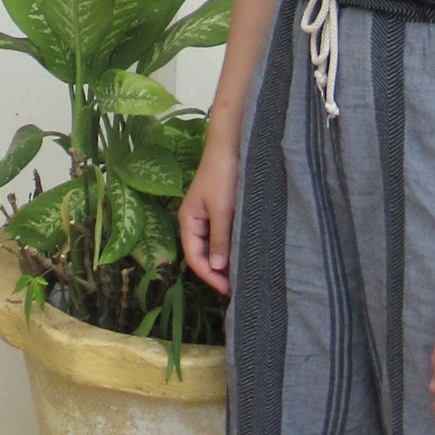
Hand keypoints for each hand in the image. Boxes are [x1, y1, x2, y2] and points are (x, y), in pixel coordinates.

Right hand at [179, 136, 239, 295]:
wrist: (232, 144)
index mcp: (188, 220)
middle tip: (237, 287)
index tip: (228, 290)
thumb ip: (219, 240)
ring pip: (214, 245)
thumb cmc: (223, 175)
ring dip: (225, 260)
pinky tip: (245, 252)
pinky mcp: (222, 209)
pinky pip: (224, 234)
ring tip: (243, 274)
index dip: (208, 276)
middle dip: (217, 272)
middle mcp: (196, 220)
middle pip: (202, 254)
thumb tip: (216, 269)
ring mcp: (209, 215)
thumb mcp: (222, 210)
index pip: (193, 257)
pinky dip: (232, 246)